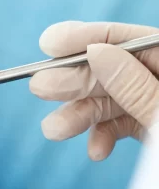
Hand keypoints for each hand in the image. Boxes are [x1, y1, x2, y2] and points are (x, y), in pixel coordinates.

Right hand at [29, 21, 158, 159]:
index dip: (88, 37)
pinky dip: (104, 134)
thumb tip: (95, 51)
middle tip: (40, 88)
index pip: (131, 40)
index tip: (49, 43)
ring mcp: (156, 103)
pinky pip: (123, 123)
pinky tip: (96, 151)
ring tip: (53, 130)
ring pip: (113, 99)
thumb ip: (135, 87)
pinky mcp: (151, 128)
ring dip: (81, 114)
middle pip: (115, 69)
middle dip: (76, 82)